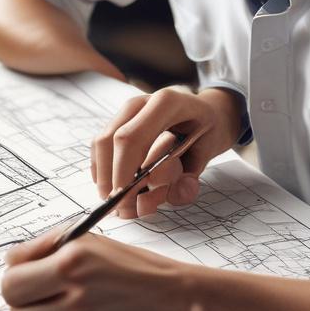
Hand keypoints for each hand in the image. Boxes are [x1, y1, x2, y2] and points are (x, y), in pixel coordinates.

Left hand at [0, 228, 192, 310]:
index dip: (15, 280)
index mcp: (73, 263)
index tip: (26, 278)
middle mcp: (76, 298)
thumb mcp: (90, 241)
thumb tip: (9, 261)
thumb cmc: (134, 267)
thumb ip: (44, 247)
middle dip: (21, 304)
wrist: (177, 299)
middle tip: (38, 297)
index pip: (11, 283)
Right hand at [92, 86, 241, 218]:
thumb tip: (170, 195)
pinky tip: (116, 185)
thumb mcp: (209, 152)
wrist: (206, 111)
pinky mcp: (119, 118)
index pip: (131, 139)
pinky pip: (100, 145)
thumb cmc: (208, 130)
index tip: (124, 199)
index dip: (122, 171)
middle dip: (111, 179)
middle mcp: (142, 102)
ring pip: (101, 143)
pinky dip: (103, 169)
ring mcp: (128, 109)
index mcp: (166, 104)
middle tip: (121, 208)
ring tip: (121, 202)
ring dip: (105, 177)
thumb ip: (189, 175)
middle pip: (110, 141)